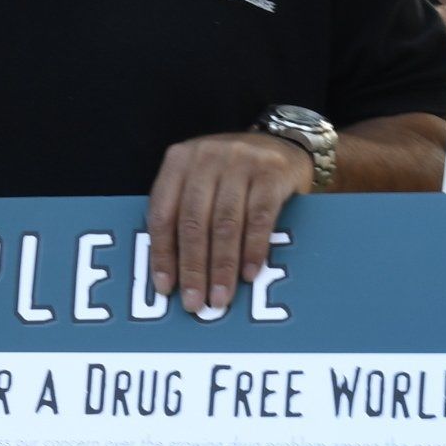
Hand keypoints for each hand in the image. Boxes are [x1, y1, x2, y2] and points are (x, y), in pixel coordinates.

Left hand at [146, 130, 313, 313]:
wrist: (282, 142)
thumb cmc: (231, 175)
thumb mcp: (201, 182)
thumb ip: (183, 213)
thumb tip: (172, 275)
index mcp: (178, 160)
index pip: (162, 214)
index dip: (162, 255)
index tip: (165, 288)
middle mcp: (207, 156)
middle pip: (193, 222)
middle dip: (193, 268)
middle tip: (195, 302)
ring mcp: (241, 161)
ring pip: (225, 223)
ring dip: (222, 266)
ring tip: (221, 297)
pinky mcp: (272, 172)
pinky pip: (259, 217)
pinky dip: (253, 249)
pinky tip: (249, 273)